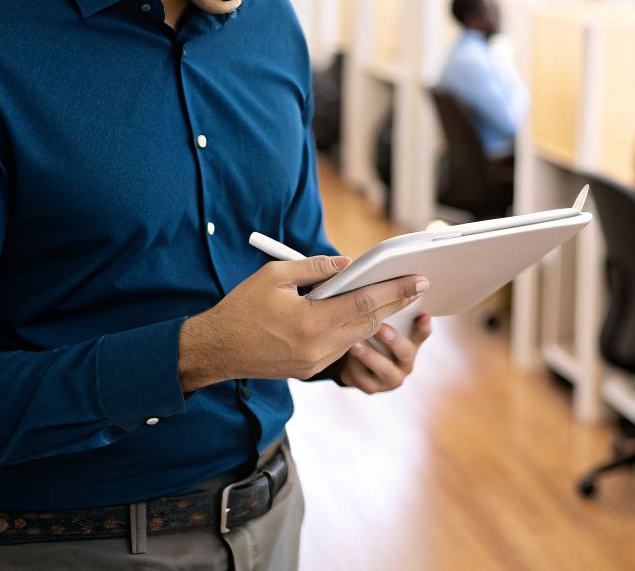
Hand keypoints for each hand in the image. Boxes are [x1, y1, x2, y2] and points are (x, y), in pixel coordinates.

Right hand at [178, 254, 426, 391]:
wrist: (215, 349)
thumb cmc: (242, 307)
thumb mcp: (275, 274)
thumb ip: (316, 267)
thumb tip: (349, 264)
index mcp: (311, 321)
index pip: (366, 302)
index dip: (396, 290)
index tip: (419, 280)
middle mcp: (318, 347)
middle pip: (370, 322)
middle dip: (396, 303)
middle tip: (418, 286)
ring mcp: (314, 363)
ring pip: (357, 337)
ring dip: (376, 317)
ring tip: (394, 297)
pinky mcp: (309, 370)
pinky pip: (340, 347)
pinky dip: (353, 329)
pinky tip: (361, 314)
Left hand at [332, 312, 432, 393]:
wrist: (355, 361)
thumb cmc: (371, 332)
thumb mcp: (380, 321)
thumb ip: (386, 309)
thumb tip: (384, 284)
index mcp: (412, 342)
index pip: (423, 333)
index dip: (423, 326)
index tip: (423, 315)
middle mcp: (406, 362)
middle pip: (406, 352)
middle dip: (393, 340)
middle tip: (380, 328)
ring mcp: (390, 378)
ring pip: (384, 370)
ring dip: (369, 356)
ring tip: (355, 344)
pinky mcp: (371, 388)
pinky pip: (362, 380)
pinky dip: (353, 369)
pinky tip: (343, 358)